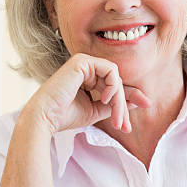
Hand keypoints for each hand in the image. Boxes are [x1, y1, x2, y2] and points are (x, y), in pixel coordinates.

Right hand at [24, 53, 150, 133]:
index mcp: (87, 77)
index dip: (128, 99)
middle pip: (117, 83)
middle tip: (125, 125)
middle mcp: (86, 67)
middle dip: (123, 105)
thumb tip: (138, 101)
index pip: (113, 85)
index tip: (141, 112)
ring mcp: (84, 62)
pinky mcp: (83, 61)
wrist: (45, 118)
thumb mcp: (95, 110)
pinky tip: (104, 99)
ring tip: (115, 119)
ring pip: (116, 78)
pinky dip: (112, 86)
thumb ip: (114, 104)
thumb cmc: (65, 116)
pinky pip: (111, 71)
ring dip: (119, 100)